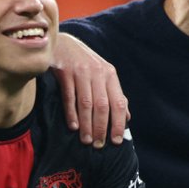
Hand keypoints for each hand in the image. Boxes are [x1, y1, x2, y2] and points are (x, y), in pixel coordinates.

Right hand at [51, 33, 129, 147]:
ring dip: (87, 124)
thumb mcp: (102, 75)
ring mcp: (80, 72)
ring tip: (86, 140)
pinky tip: (73, 127)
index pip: (118, 102)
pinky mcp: (64, 72)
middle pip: (102, 105)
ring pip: (86, 103)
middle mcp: (97, 73)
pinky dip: (71, 113)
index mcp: (110, 75)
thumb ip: (114, 94)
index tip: (117, 141)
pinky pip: (69, 96)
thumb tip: (126, 117)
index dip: (118, 123)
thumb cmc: (84, 63)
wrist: (61, 42)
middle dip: (101, 127)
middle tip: (98, 145)